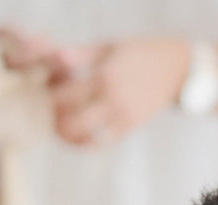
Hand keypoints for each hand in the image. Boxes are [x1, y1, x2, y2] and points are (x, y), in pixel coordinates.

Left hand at [0, 28, 190, 145]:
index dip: (48, 94)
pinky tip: (75, 138)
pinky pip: (100, 143)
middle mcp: (111, 99)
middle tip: (44, 113)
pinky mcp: (128, 127)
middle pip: (70, 119)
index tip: (41, 90)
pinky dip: (84, 144)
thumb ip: (81, 54)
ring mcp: (120, 117)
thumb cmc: (138, 53)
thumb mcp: (109, 46)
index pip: (64, 92)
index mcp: (103, 75)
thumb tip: (55, 57)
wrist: (176, 69)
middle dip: (53, 118)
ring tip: (56, 128)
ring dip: (65, 136)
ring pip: (83, 136)